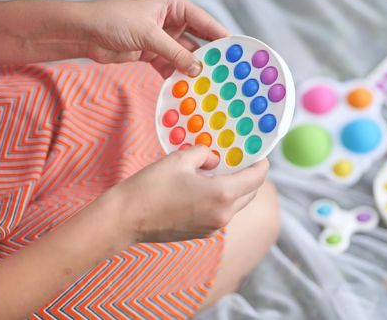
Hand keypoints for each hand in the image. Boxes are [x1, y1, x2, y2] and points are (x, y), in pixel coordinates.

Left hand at [84, 0, 228, 77]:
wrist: (84, 33)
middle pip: (199, 41)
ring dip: (193, 71)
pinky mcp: (154, 54)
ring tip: (209, 86)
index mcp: (175, 7)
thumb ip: (175, 53)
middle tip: (226, 74)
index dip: (222, 37)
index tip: (237, 53)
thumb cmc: (114, 20)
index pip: (206, 22)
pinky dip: (177, 78)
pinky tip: (187, 90)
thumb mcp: (149, 36)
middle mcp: (173, 21)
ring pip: (186, 57)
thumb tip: (198, 69)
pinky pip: (172, 67)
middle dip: (210, 58)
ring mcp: (164, 39)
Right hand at [108, 146, 268, 242]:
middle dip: (249, 176)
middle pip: (250, 193)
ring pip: (237, 205)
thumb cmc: (151, 186)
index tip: (258, 154)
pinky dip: (222, 200)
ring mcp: (214, 227)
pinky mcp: (202, 234)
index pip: (257, 178)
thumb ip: (205, 154)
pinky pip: (222, 214)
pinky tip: (206, 188)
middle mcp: (223, 214)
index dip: (261, 163)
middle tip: (240, 160)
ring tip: (221, 172)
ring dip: (235, 189)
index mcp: (223, 194)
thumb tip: (215, 159)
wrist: (126, 219)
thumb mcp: (180, 158)